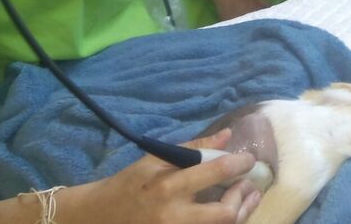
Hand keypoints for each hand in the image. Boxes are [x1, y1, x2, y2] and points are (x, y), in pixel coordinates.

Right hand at [68, 129, 260, 223]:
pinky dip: (224, 222)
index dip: (239, 164)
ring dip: (240, 213)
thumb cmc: (131, 183)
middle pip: (224, 214)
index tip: (248, 159)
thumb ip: (194, 148)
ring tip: (248, 198)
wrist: (102, 217)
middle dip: (242, 198)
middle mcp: (175, 215)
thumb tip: (227, 135)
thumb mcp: (157, 159)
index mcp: (169, 186)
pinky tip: (231, 213)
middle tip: (249, 184)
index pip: (216, 172)